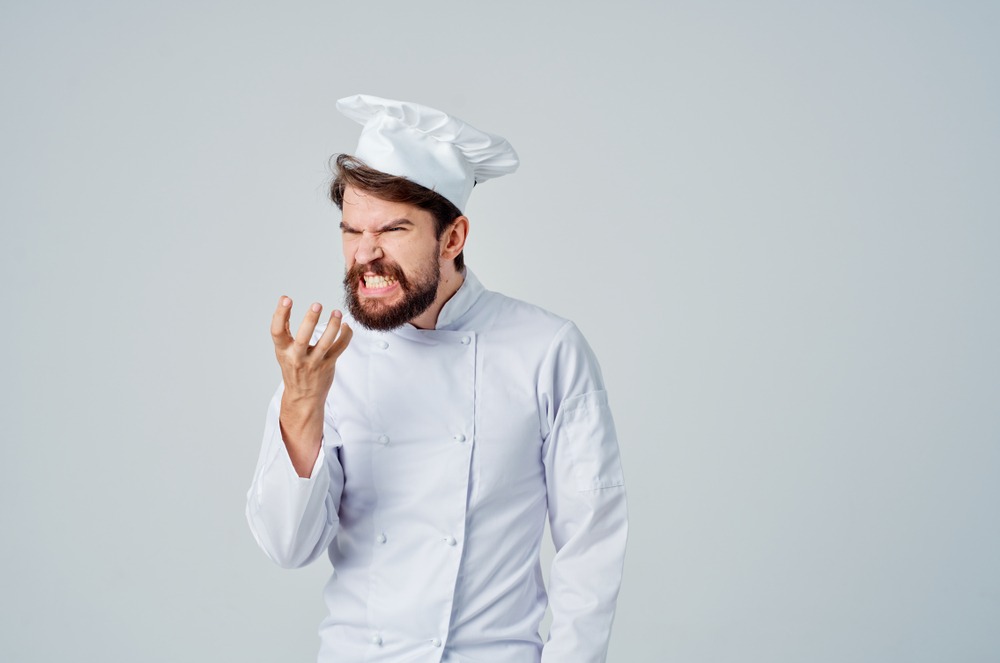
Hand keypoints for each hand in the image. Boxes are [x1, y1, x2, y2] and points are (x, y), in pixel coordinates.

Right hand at [270, 296, 352, 475]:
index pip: (277, 331)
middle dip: (310, 320)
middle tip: (317, 304)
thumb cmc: (293, 368)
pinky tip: (346, 325)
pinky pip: (340, 348)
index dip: (280, 314)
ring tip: (337, 312)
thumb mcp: (283, 351)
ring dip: (333, 326)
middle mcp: (298, 357)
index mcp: (283, 351)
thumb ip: (284, 330)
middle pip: (304, 338)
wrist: (303, 397)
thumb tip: (283, 303)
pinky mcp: (328, 365)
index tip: (286, 298)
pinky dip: (345, 335)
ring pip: (326, 343)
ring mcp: (314, 362)